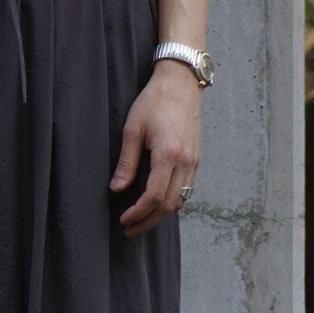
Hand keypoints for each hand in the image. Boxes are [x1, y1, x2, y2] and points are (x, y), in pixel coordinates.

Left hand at [109, 60, 201, 238]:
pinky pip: (186, 191)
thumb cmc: (154, 101)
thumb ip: (126, 162)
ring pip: (180, 201)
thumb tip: (117, 189)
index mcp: (169, 153)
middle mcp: (186, 161)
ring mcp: (194, 162)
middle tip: (130, 230)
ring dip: (160, 216)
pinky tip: (156, 205)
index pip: (154, 196)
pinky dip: (171, 203)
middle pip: (169, 205)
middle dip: (148, 222)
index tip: (124, 220)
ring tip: (141, 221)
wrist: (182, 82)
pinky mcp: (196, 160)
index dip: (138, 213)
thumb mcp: (132, 129)